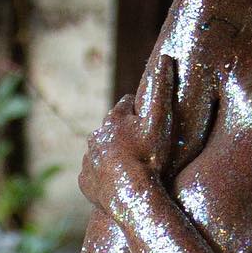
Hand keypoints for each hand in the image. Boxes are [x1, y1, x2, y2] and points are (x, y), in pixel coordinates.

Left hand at [79, 55, 178, 208]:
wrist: (131, 195)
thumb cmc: (149, 157)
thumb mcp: (160, 121)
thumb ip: (162, 89)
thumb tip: (166, 57)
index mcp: (113, 119)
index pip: (125, 105)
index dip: (137, 109)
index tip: (146, 115)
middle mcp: (96, 136)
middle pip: (110, 129)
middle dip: (122, 133)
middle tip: (140, 145)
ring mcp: (89, 159)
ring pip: (100, 152)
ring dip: (112, 155)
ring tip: (129, 167)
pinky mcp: (84, 181)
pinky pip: (94, 175)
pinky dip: (103, 176)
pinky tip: (117, 183)